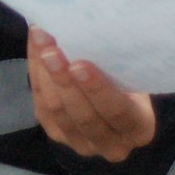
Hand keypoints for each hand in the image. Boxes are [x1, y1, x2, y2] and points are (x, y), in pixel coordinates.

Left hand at [28, 26, 155, 161]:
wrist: (110, 93)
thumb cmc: (126, 78)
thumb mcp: (131, 73)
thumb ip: (115, 63)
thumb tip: (87, 28)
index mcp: (138, 129)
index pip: (119, 113)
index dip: (97, 90)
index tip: (80, 63)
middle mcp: (112, 145)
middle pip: (83, 115)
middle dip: (64, 80)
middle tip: (51, 50)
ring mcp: (81, 144)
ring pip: (57, 111)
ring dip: (45, 74)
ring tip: (40, 42)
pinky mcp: (56, 134)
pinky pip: (41, 106)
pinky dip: (37, 75)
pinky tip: (36, 49)